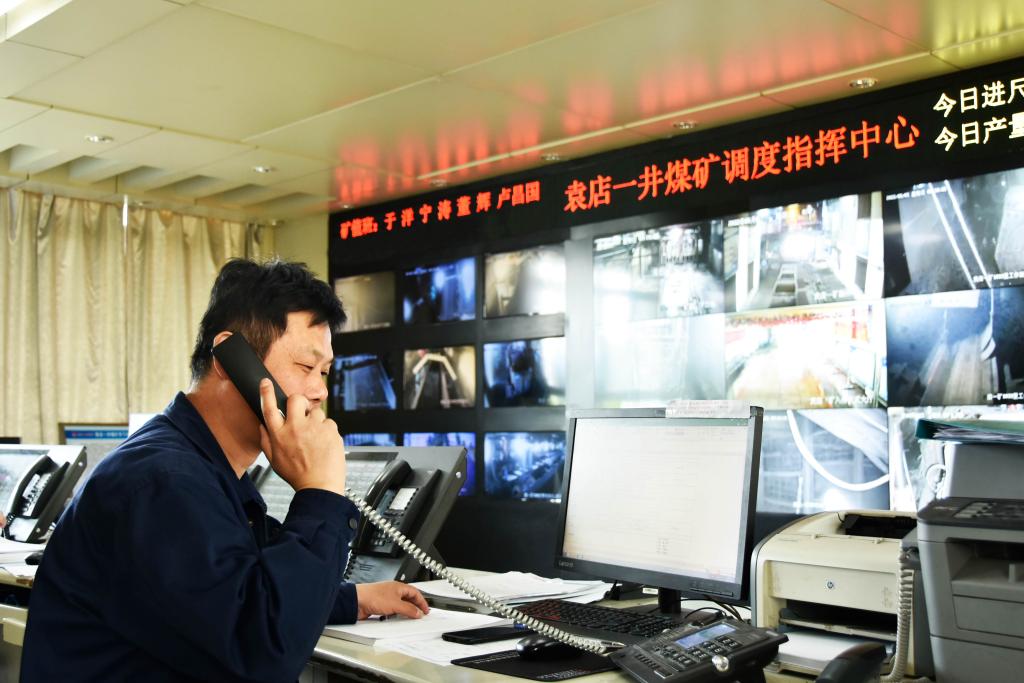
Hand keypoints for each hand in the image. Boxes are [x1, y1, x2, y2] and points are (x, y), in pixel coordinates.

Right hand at [258, 378, 345, 495]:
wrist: (320, 486)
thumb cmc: (298, 475)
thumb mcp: (274, 461)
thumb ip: (266, 441)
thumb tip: (263, 426)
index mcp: (279, 435)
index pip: (268, 408)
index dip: (266, 393)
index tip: (266, 382)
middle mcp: (295, 428)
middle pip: (295, 399)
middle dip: (298, 402)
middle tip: (301, 413)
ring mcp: (313, 428)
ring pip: (316, 411)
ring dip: (315, 421)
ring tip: (315, 439)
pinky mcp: (330, 430)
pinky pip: (329, 422)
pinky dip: (328, 431)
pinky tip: (325, 444)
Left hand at [355, 581, 429, 619]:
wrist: (357, 601)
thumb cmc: (372, 596)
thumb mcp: (395, 604)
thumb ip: (408, 609)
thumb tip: (417, 612)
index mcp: (398, 587)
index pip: (415, 593)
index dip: (422, 601)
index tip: (426, 610)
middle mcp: (392, 592)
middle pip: (408, 599)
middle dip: (414, 607)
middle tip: (419, 615)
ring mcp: (385, 599)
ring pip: (399, 606)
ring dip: (404, 612)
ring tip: (408, 618)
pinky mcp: (379, 606)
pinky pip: (391, 611)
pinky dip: (395, 616)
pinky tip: (395, 619)